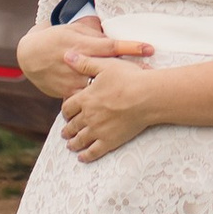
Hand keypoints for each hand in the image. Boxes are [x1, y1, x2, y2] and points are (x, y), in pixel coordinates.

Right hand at [20, 12, 154, 103]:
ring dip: (115, 93)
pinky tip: (111, 113)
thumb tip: (111, 25)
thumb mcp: (74, 29)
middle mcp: (79, 64)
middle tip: (151, 78)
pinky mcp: (66, 93)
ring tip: (135, 98)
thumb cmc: (57, 38)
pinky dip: (96, 105)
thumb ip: (94, 29)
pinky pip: (85, 102)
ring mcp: (72, 81)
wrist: (30, 56)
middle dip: (130, 74)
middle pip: (109, 71)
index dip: (131, 47)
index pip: (111, 46)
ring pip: (98, 90)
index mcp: (84, 45)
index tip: (150, 49)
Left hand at [62, 46, 160, 163]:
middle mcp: (88, 116)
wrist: (147, 97)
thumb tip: (66, 55)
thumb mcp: (105, 66)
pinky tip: (82, 158)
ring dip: (73, 143)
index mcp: (85, 99)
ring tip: (70, 145)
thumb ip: (84, 63)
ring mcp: (98, 130)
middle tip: (65, 133)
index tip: (66, 114)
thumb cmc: (128, 78)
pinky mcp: (110, 141)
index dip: (65, 111)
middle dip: (67, 129)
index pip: (67, 108)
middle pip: (72, 125)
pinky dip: (86, 156)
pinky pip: (93, 152)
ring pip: (79, 140)